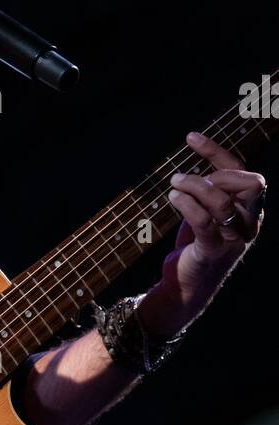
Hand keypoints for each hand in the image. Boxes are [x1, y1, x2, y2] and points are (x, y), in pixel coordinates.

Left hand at [145, 130, 265, 332]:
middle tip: (183, 180)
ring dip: (194, 186)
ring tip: (173, 185)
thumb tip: (196, 155)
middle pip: (249, 184)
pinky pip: (206, 222)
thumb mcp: (205, 211)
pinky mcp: (214, 252)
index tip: (190, 138)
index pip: (243, 172)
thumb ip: (208, 189)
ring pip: (223, 201)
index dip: (217, 151)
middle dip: (214, 174)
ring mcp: (234, 239)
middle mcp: (249, 223)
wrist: (185, 287)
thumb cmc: (196, 245)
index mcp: (250, 210)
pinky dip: (187, 204)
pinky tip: (173, 198)